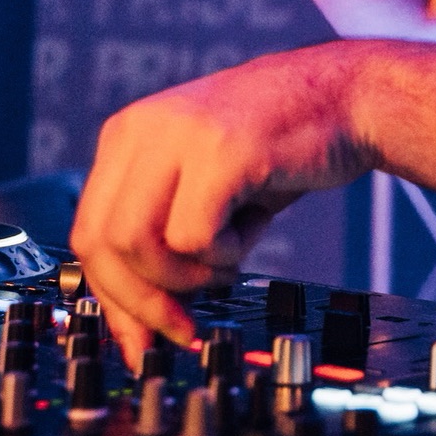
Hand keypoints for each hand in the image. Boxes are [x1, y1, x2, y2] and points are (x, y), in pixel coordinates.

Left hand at [69, 43, 373, 364]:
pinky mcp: (221, 150)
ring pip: (139, 244)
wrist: (346, 97)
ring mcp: (179, 135)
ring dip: (187, 277)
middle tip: (183, 328)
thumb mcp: (200, 184)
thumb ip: (160, 237)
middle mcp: (143, 128)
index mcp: (127, 135)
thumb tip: (137, 330)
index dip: (112, 296)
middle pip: (103, 243)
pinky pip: (193, 236)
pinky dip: (225, 254)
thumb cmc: (279, 149)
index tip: (140, 339)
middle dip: (142, 302)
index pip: (89, 231)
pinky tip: (254, 224)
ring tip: (229, 256)